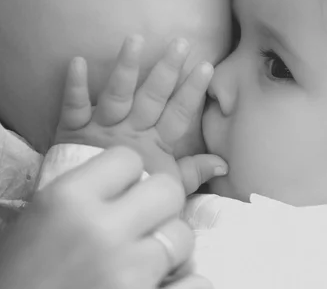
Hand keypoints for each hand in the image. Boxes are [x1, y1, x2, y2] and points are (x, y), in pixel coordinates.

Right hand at [0, 147, 212, 288]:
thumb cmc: (20, 273)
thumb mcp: (39, 221)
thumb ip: (86, 194)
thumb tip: (135, 178)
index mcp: (68, 200)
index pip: (128, 159)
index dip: (127, 176)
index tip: (119, 193)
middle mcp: (100, 231)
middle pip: (168, 190)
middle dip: (159, 205)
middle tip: (143, 225)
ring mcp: (126, 272)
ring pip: (183, 236)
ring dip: (168, 248)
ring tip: (144, 261)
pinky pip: (197, 283)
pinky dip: (186, 285)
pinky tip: (166, 285)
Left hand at [55, 36, 227, 193]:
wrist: (93, 213)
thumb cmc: (134, 193)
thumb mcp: (169, 188)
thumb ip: (195, 172)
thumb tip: (224, 164)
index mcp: (155, 144)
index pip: (178, 113)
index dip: (192, 91)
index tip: (206, 67)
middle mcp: (130, 131)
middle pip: (151, 97)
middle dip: (166, 70)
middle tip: (180, 43)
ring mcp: (102, 128)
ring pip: (117, 94)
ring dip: (126, 67)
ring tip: (133, 39)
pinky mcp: (73, 130)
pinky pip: (73, 106)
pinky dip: (74, 85)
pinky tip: (76, 61)